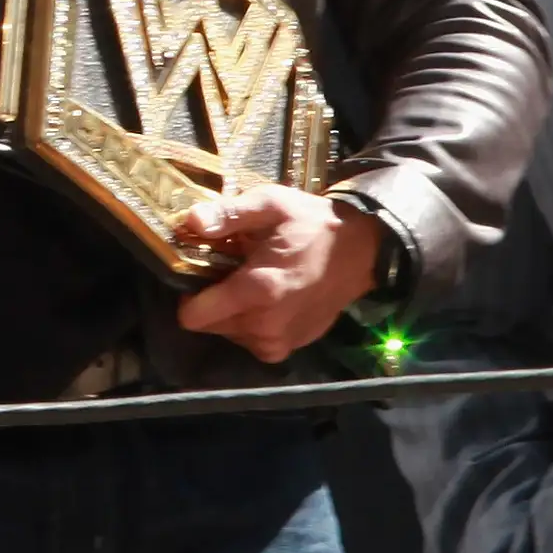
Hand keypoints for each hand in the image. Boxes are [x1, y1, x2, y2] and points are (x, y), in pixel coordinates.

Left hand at [174, 188, 384, 362]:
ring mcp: (280, 341)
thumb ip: (228, 214)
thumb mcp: (271, 205)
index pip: (193, 317)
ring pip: (231, 334)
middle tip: (235, 272)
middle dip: (215, 300)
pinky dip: (256, 322)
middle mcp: (265, 325)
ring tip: (257, 282)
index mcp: (257, 291)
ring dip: (235, 312)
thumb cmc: (314, 225)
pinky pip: (254, 340)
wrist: (363, 250)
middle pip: (210, 325)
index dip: (190, 293)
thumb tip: (190, 221)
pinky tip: (274, 297)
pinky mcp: (291, 346)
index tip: (204, 273)